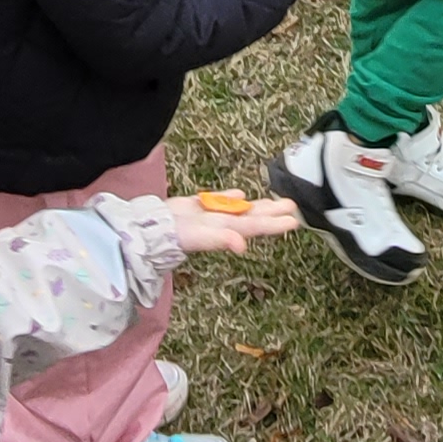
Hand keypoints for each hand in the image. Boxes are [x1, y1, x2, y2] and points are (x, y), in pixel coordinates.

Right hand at [160, 194, 300, 254]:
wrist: (148, 230)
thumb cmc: (173, 237)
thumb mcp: (198, 238)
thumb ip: (220, 240)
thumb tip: (242, 246)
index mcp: (226, 230)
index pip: (256, 226)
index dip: (275, 224)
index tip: (294, 220)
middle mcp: (222, 223)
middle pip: (252, 218)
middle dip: (273, 213)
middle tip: (292, 206)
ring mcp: (210, 215)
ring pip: (239, 210)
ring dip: (257, 206)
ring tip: (275, 202)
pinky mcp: (197, 207)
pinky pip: (220, 201)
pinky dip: (231, 198)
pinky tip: (240, 195)